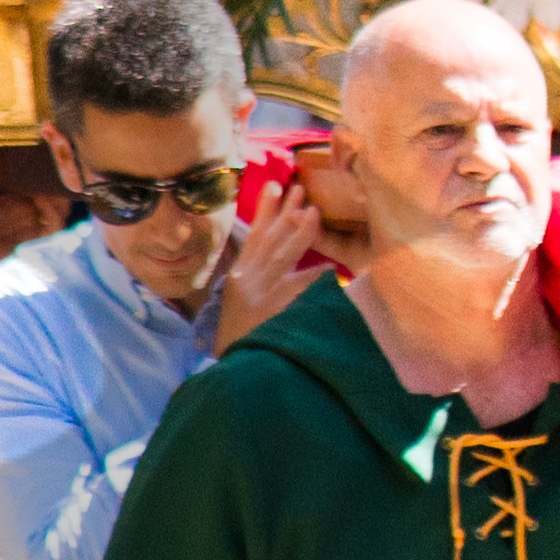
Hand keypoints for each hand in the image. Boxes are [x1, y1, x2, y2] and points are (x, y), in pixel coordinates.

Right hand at [212, 163, 329, 345]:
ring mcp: (259, 296)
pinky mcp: (270, 313)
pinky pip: (294, 292)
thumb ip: (256, 281)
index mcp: (240, 277)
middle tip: (300, 188)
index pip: (254, 236)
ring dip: (297, 234)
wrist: (231, 373)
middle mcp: (247, 281)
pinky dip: (310, 280)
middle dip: (285, 212)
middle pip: (268, 239)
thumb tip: (277, 260)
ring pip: (280, 257)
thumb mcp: (240, 304)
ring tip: (313, 212)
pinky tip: (328, 270)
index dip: (264, 210)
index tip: (275, 186)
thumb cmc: (239, 339)